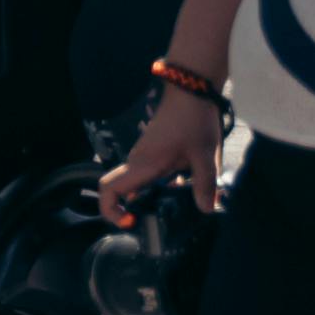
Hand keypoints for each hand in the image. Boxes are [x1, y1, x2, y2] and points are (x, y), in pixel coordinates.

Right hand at [98, 87, 225, 222]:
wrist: (190, 91)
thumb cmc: (193, 120)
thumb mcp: (205, 155)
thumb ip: (205, 184)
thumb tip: (206, 210)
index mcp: (144, 165)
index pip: (109, 190)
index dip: (110, 210)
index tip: (130, 222)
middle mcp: (137, 162)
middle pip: (118, 191)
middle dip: (129, 211)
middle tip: (153, 223)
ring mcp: (143, 156)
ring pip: (133, 184)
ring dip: (145, 199)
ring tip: (172, 208)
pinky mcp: (152, 152)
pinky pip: (145, 175)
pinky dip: (155, 188)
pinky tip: (182, 189)